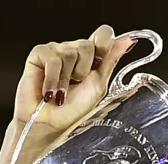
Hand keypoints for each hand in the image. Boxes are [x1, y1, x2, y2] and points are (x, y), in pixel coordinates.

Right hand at [14, 24, 135, 134]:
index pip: (103, 34)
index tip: (99, 63)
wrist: (50, 125)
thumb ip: (111, 61)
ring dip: (66, 79)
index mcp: (90, 57)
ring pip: (70, 52)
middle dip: (83, 71)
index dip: (104, 45)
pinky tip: (50, 92)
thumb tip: (128, 41)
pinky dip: (53, 79)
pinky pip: (52, 58)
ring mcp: (56, 51)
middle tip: (75, 85)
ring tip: (61, 92)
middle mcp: (73, 50)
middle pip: (87, 44)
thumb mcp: (99, 86)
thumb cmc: (72, 111)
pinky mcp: (39, 55)